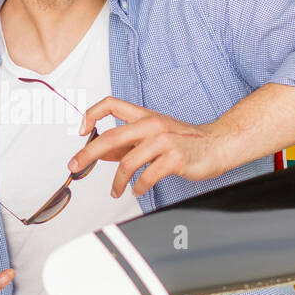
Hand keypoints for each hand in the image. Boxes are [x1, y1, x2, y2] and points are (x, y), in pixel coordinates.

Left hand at [67, 97, 232, 198]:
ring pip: (127, 162)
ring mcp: (163, 141)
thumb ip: (129, 143)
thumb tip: (102, 153)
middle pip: (110, 137)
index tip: (81, 130)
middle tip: (76, 166)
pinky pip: (146, 176)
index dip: (92, 114)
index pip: (111, 104)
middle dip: (87, 154)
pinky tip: (138, 190)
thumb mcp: (154, 135)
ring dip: (117, 181)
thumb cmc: (186, 140)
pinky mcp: (174, 158)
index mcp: (145, 116)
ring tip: (115, 190)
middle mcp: (152, 125)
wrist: (218, 144)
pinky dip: (138, 187)